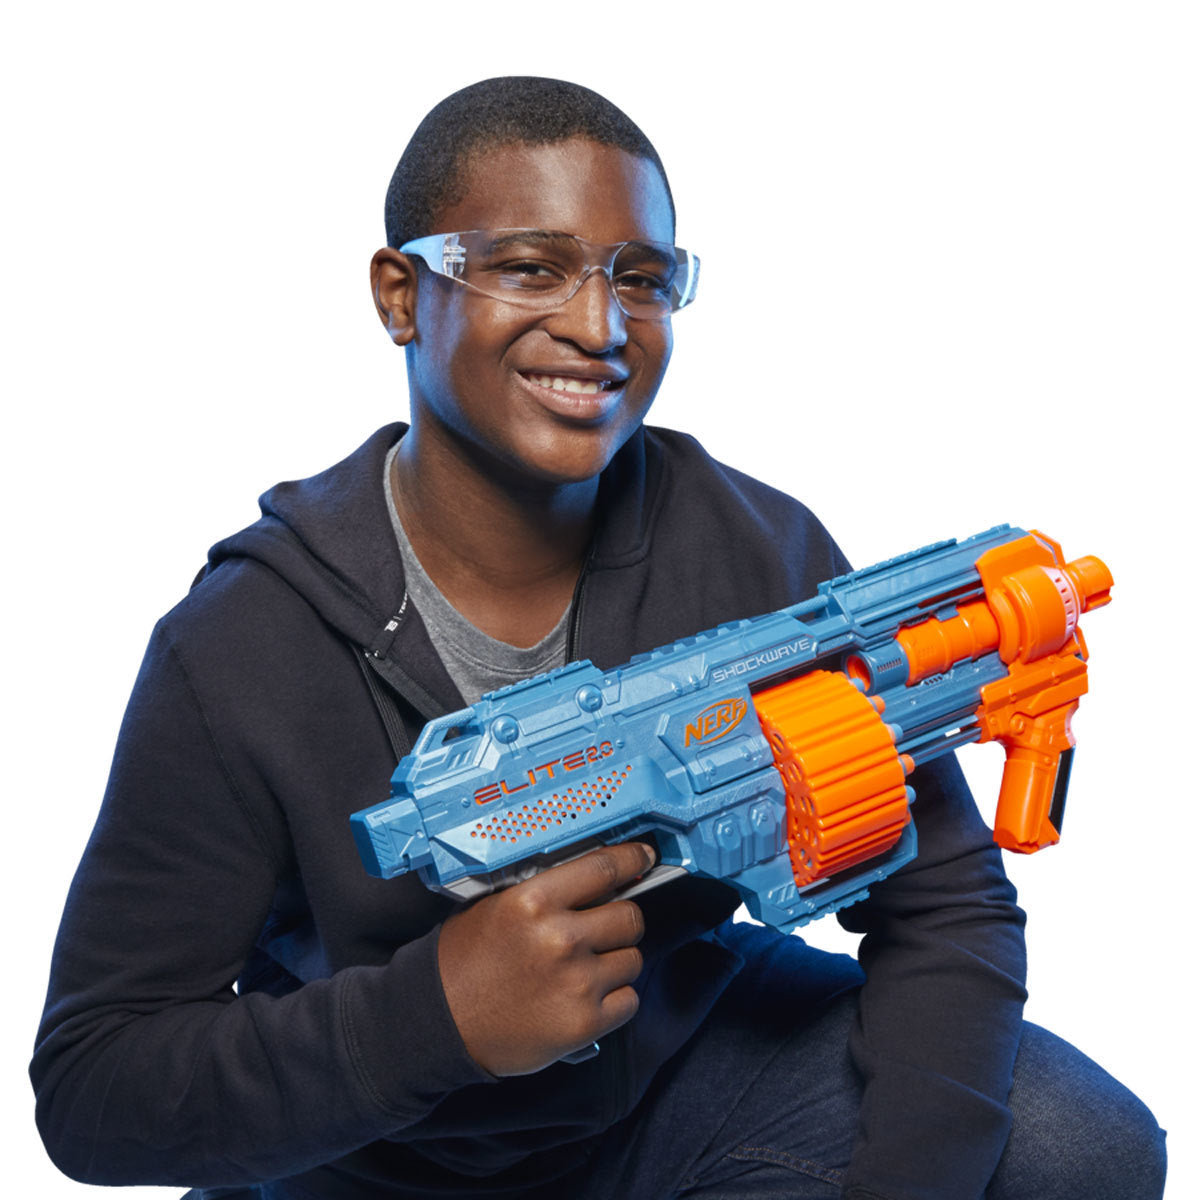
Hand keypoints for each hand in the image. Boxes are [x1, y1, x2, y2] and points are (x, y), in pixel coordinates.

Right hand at [436, 841, 653, 1075]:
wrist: (438, 1023)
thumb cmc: (464, 962)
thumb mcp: (496, 906)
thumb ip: (546, 891)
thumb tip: (599, 878)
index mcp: (534, 901)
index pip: (605, 867)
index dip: (633, 859)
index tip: (644, 857)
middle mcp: (559, 938)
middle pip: (630, 916)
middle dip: (621, 920)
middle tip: (603, 929)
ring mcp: (576, 982)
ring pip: (633, 958)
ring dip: (616, 961)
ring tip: (584, 969)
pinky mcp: (584, 1023)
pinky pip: (629, 1000)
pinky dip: (614, 999)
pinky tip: (586, 997)